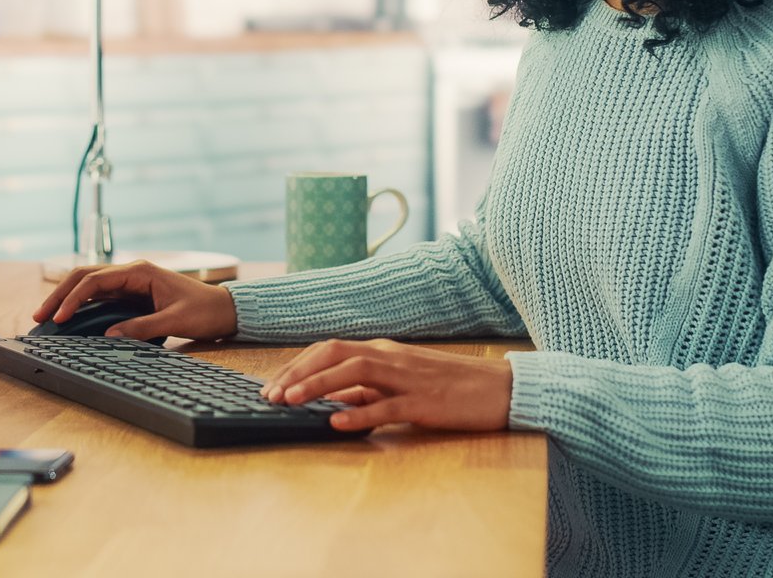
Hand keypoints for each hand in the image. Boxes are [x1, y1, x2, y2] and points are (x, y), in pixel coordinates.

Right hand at [33, 260, 239, 341]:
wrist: (224, 309)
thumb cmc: (203, 310)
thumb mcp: (174, 321)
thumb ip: (142, 328)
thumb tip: (109, 336)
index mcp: (140, 271)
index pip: (96, 279)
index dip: (73, 297)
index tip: (59, 316)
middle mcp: (131, 272)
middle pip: (85, 277)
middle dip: (60, 294)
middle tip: (39, 315)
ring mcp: (130, 283)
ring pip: (89, 285)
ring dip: (67, 298)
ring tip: (46, 316)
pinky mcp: (131, 294)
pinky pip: (100, 296)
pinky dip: (81, 305)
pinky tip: (69, 317)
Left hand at [259, 338, 513, 432]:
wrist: (501, 389)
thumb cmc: (451, 388)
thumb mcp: (402, 385)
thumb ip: (368, 390)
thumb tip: (331, 401)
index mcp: (384, 351)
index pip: (330, 349)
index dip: (298, 365)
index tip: (272, 384)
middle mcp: (391, 357)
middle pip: (334, 354)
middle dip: (298, 372)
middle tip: (270, 395)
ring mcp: (408, 378)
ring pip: (355, 372)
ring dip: (318, 385)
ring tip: (290, 401)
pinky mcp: (425, 402)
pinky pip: (387, 406)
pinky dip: (360, 412)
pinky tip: (337, 422)